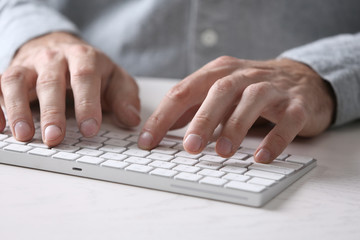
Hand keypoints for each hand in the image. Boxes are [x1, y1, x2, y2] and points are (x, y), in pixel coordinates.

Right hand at [0, 32, 139, 145]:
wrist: (62, 48)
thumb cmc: (92, 69)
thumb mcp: (115, 79)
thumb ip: (125, 97)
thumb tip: (131, 119)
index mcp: (84, 58)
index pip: (85, 78)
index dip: (88, 104)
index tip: (90, 129)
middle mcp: (54, 58)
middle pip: (50, 81)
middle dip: (52, 111)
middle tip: (55, 138)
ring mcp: (30, 65)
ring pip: (17, 81)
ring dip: (18, 109)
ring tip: (24, 136)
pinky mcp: (12, 73)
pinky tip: (0, 126)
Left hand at [138, 56, 334, 162]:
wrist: (302, 78)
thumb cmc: (252, 88)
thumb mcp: (219, 92)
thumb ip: (193, 107)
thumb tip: (161, 127)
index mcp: (220, 72)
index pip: (185, 90)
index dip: (164, 116)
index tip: (148, 141)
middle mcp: (245, 76)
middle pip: (219, 91)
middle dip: (202, 119)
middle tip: (189, 147)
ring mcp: (273, 89)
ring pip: (252, 101)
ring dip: (235, 127)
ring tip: (222, 153)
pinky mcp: (297, 105)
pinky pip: (287, 121)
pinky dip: (275, 139)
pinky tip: (261, 157)